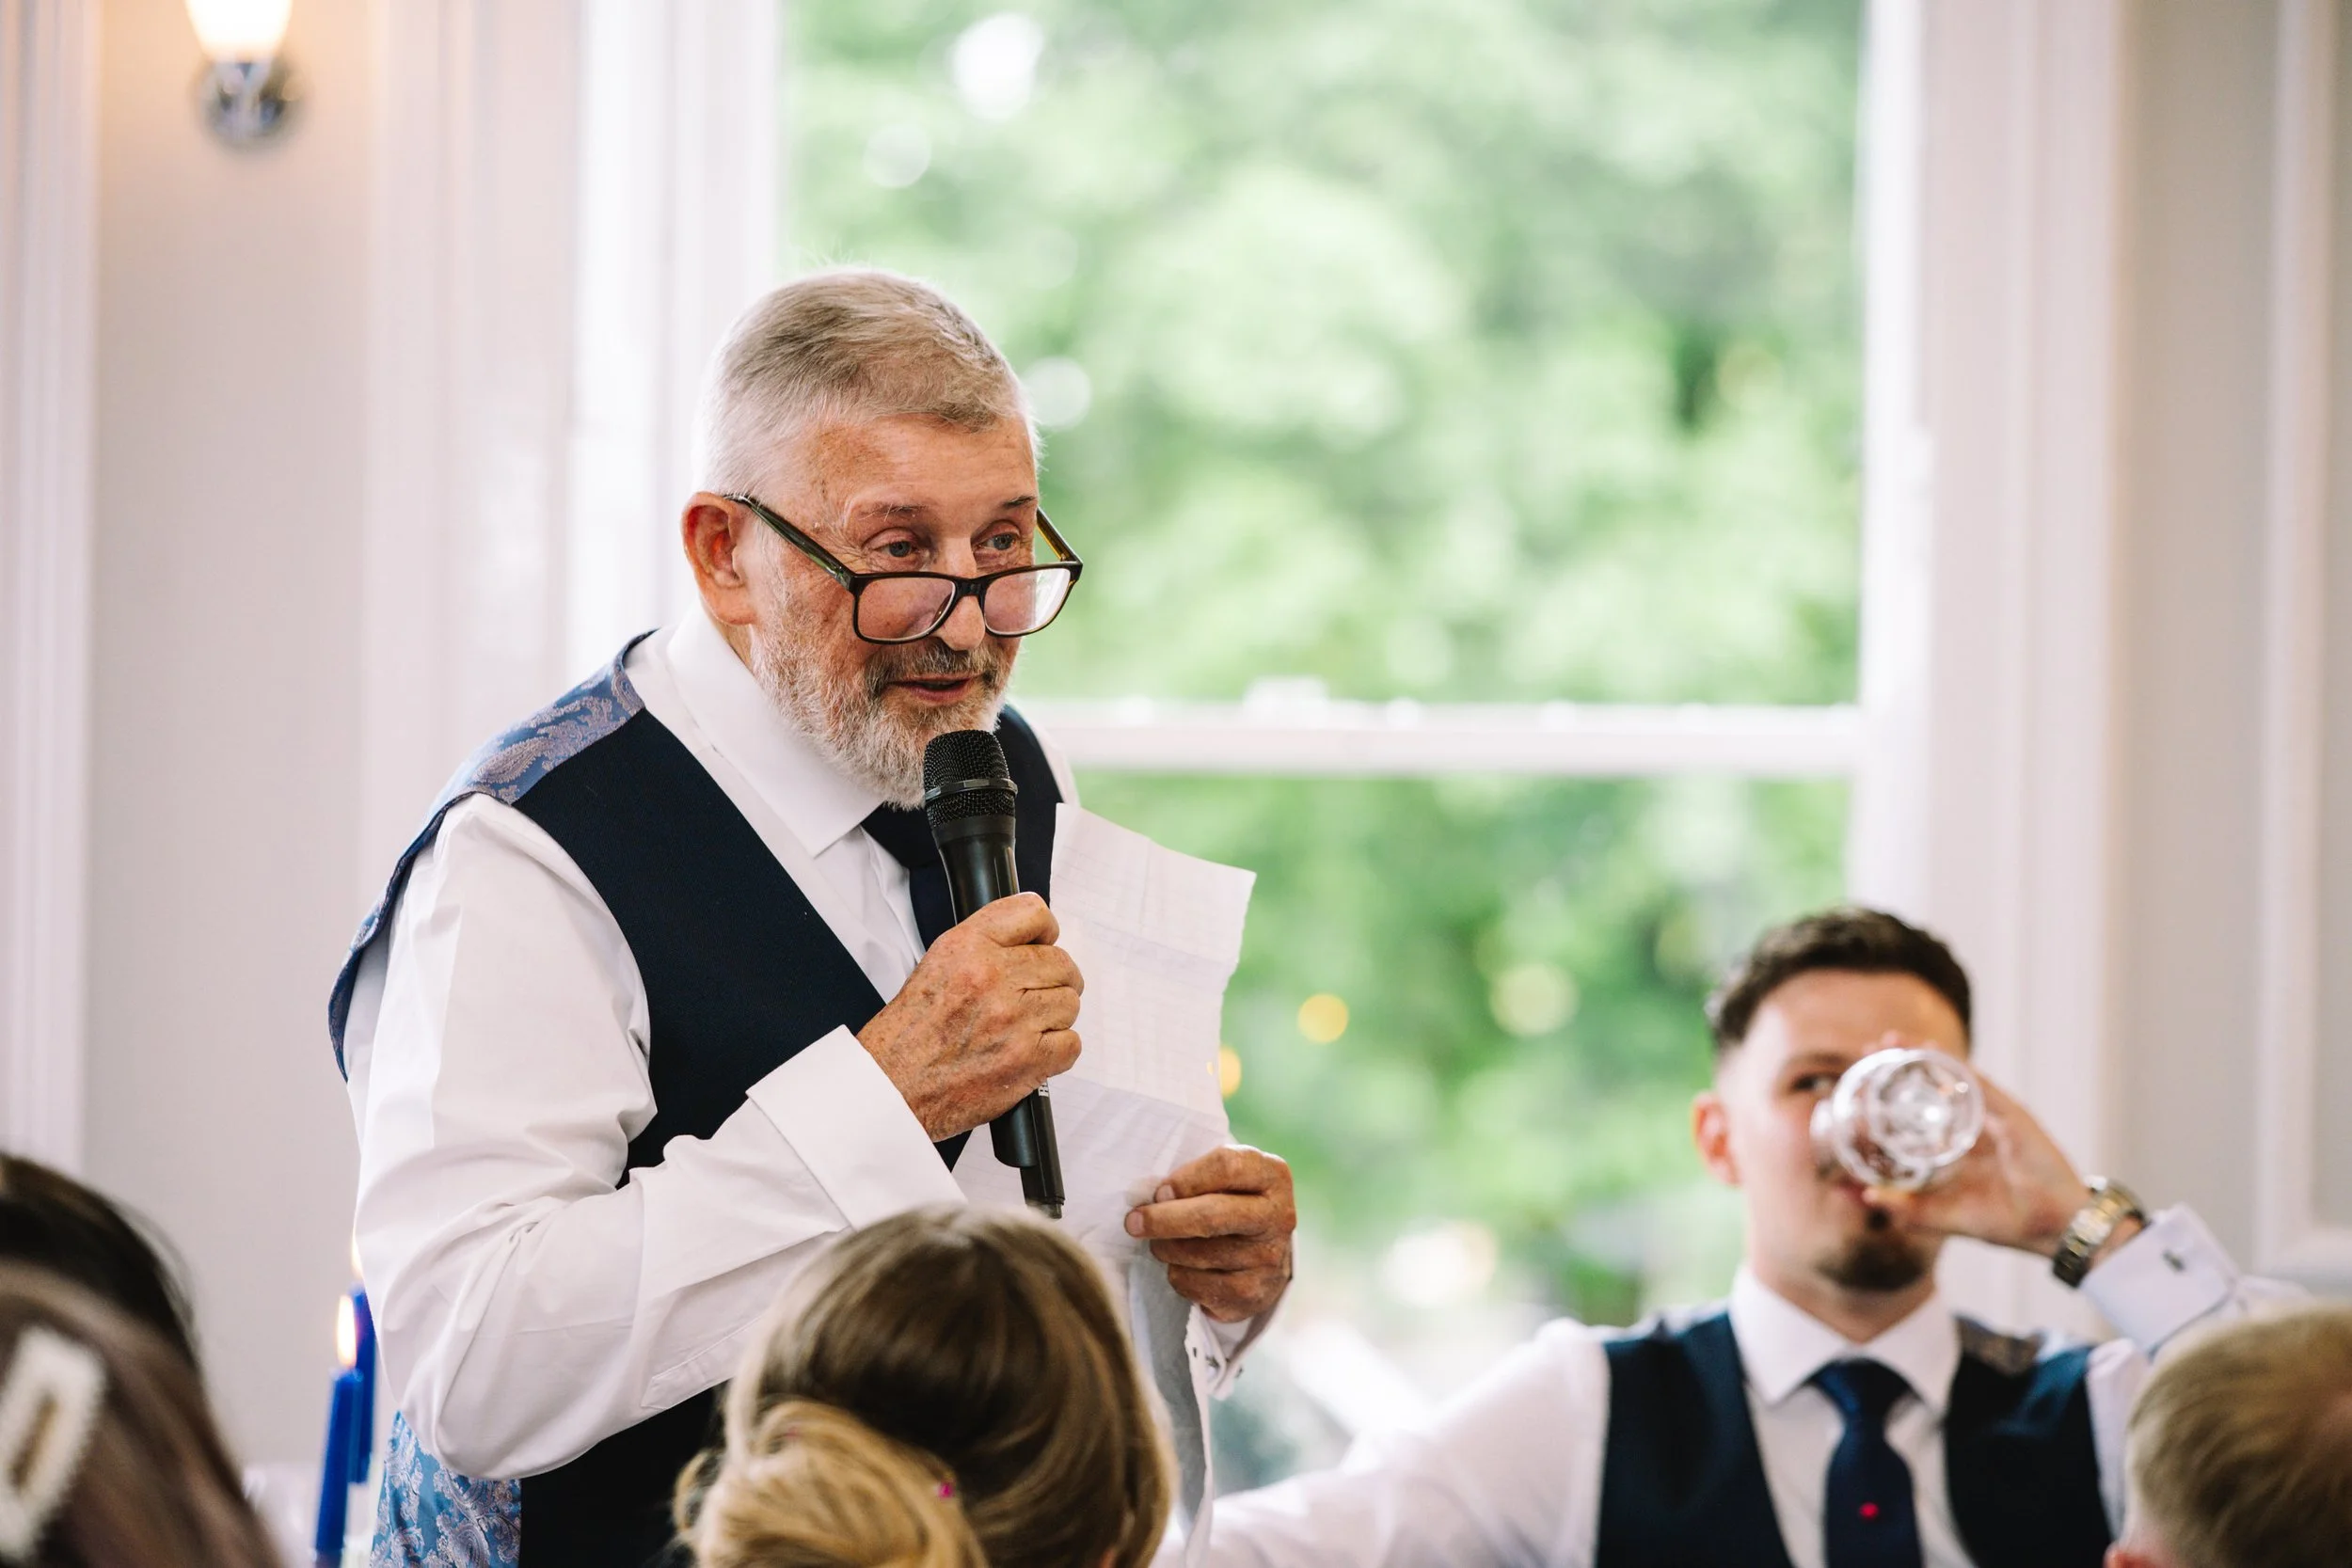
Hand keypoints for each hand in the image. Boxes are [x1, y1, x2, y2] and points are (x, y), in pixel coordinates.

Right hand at [857, 893, 1081, 1139]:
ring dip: (1053, 1017)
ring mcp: (1014, 1019)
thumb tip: (1032, 940)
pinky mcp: (1028, 1059)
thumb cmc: (910, 1034)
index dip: (1045, 931)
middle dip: (1053, 980)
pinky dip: (1057, 1051)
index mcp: (968, 947)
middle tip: (1033, 997)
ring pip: (1069, 1003)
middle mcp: (993, 977)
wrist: (895, 1087)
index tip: (1044, 943)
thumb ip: (984, 944)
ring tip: (1024, 1028)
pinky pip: (1071, 1043)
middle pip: (1061, 963)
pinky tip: (1030, 1052)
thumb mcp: (936, 964)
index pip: (1033, 913)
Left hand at [1125, 1145, 1296, 1322]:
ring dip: (1165, 1248)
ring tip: (1163, 1242)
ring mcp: (1267, 1259)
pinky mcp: (1251, 1294)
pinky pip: (1193, 1284)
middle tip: (1132, 1222)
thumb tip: (1150, 1196)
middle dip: (1163, 1219)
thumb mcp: (1227, 1179)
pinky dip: (1177, 1275)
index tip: (1159, 1191)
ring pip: (1195, 1253)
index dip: (1186, 1178)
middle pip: (1211, 1216)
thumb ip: (1195, 1177)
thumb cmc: (1233, 1203)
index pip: (1227, 1166)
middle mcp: (1277, 1216)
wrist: (1268, 1255)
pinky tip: (1184, 1266)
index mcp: (1272, 1175)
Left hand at [1862, 1068, 2097, 1258]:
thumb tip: (1867, 1196)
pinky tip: (1934, 1052)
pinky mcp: (2014, 1118)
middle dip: (1905, 1063)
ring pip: (1957, 1077)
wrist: (2056, 1231)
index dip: (1897, 1090)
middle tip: (1872, 1046)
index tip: (1863, 1074)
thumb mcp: (1949, 1216)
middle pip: (1937, 1085)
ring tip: (1896, 1040)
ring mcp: (1997, 1117)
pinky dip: (1958, 1068)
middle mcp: (1977, 1125)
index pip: (1925, 1109)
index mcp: (1962, 1145)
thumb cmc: (2010, 1221)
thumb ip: (1911, 1209)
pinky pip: (1982, 1086)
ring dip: (1926, 1056)